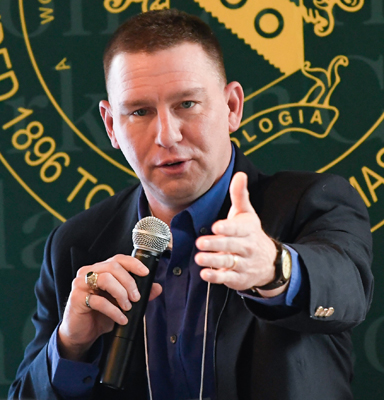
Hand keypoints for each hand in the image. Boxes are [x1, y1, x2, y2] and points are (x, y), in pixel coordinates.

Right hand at [58, 254, 161, 360]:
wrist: (82, 334)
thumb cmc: (100, 314)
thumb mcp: (121, 303)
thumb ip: (138, 293)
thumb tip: (157, 288)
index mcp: (100, 269)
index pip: (118, 259)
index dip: (133, 263)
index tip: (145, 273)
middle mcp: (89, 272)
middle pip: (113, 267)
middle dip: (129, 282)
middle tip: (136, 297)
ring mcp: (81, 284)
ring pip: (105, 279)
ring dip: (121, 293)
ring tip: (127, 307)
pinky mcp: (76, 298)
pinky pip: (98, 300)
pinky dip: (114, 310)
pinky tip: (121, 319)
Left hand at [195, 172, 284, 294]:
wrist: (269, 262)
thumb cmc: (250, 233)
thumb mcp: (247, 214)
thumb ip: (240, 195)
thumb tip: (240, 174)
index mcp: (248, 229)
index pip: (238, 229)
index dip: (228, 228)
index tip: (216, 227)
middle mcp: (247, 247)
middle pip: (232, 245)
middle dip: (216, 244)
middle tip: (200, 242)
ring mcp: (244, 263)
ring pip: (229, 262)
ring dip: (213, 261)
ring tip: (199, 258)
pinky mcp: (239, 278)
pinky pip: (228, 278)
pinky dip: (216, 277)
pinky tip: (205, 274)